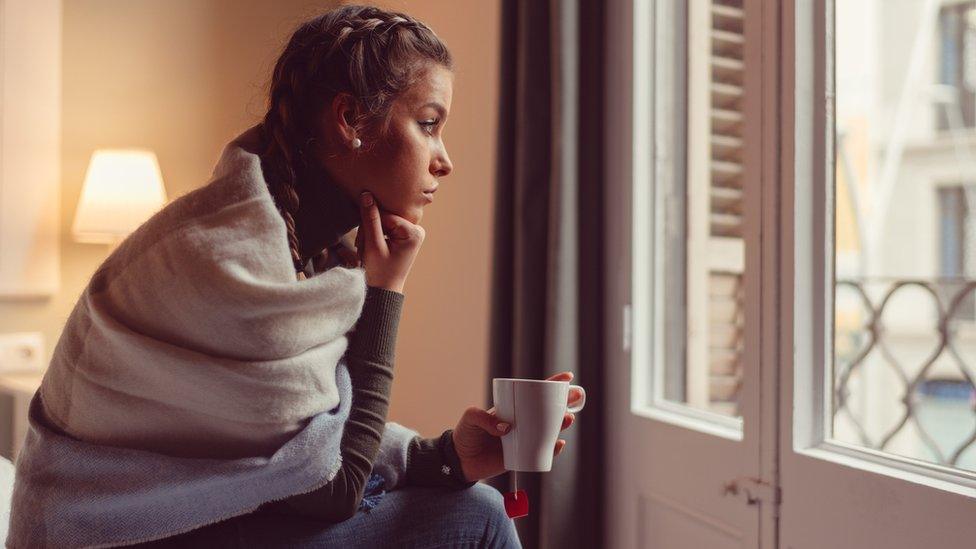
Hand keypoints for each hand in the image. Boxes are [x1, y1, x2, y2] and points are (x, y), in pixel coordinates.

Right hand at [355, 191, 423, 292]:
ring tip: (367, 250)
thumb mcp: (373, 245)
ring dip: (370, 233)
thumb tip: (367, 194)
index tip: (364, 242)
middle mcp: (416, 230)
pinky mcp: (403, 235)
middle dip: (370, 229)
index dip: (370, 225)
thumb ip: (370, 219)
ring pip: (383, 221)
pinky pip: (385, 226)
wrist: (383, 291)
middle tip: (364, 247)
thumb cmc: (379, 273)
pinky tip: (370, 247)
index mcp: (413, 232)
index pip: (385, 214)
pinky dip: (374, 235)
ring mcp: (411, 232)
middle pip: (385, 216)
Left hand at [451, 371, 582, 482]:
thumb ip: (485, 419)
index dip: (552, 385)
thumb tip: (508, 428)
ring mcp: (523, 439)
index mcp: (512, 408)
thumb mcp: (471, 417)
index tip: (567, 378)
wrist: (459, 460)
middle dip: (565, 403)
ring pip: (549, 431)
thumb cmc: (465, 434)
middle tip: (575, 399)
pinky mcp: (522, 457)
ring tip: (567, 419)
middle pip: (548, 411)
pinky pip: (542, 453)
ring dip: (561, 424)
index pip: (534, 393)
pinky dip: (552, 449)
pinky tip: (558, 443)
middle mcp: (521, 422)